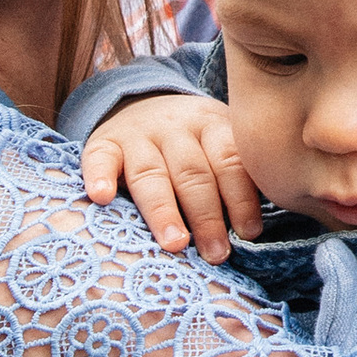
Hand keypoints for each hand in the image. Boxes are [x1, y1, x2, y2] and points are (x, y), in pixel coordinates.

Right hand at [82, 90, 260, 262]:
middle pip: (192, 173)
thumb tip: (256, 232)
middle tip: (216, 254)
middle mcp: (176, 127)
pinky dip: (99, 176)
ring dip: (164, 212)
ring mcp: (138, 134)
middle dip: (207, 216)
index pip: (229, 161)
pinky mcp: (104, 142)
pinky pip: (100, 158)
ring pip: (151, 174)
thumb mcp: (220, 144)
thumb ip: (238, 176)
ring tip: (175, 244)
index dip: (241, 198)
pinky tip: (102, 198)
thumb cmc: (193, 144)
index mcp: (212, 125)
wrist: (143, 103)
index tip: (249, 233)